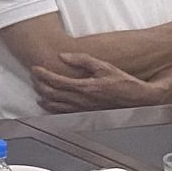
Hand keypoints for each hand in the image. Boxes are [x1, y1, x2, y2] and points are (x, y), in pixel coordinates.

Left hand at [32, 50, 158, 113]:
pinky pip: (63, 113)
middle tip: (34, 77)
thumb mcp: (104, 66)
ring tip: (38, 89)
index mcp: (85, 87)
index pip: (56, 81)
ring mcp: (82, 109)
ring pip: (55, 106)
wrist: (137, 99)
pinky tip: (47, 103)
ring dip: (43, 97)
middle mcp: (81, 100)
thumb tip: (63, 56)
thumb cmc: (122, 82)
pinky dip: (51, 108)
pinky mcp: (85, 114)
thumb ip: (82, 60)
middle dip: (39, 85)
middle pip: (52, 94)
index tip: (35, 68)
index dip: (43, 74)